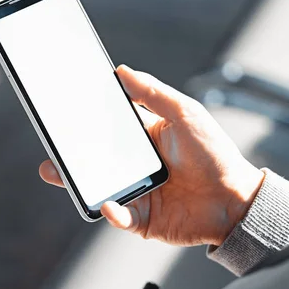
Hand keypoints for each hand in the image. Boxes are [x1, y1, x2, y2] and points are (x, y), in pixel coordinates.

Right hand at [39, 65, 263, 245]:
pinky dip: (112, 211)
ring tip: (56, 172)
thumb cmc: (214, 153)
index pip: (108, 126)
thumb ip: (154, 94)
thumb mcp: (186, 114)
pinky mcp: (142, 218)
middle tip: (52, 141)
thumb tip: (121, 70)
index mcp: (144, 137)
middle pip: (96, 156)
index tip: (64, 106)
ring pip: (99, 185)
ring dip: (76, 181)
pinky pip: (120, 215)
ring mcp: (136, 191)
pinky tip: (109, 204)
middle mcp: (136, 164)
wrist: (236, 200)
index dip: (87, 117)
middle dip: (71, 150)